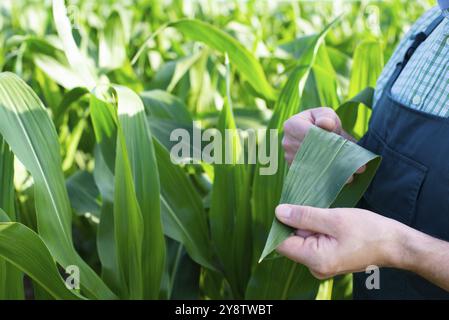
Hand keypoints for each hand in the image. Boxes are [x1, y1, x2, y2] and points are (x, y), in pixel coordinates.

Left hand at [275, 204, 403, 278]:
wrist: (395, 244)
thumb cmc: (368, 231)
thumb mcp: (334, 218)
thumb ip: (304, 216)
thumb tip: (278, 212)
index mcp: (315, 259)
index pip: (281, 243)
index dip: (280, 224)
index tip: (288, 206)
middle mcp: (315, 267)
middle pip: (291, 241)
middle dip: (298, 223)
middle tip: (316, 209)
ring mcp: (321, 265)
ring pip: (303, 239)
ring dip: (309, 224)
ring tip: (326, 215)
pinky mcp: (328, 259)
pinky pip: (313, 241)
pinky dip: (317, 229)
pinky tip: (330, 221)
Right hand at [282, 107, 363, 181]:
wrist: (315, 134)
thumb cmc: (323, 122)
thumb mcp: (327, 114)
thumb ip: (327, 117)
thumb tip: (325, 124)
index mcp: (291, 125)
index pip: (310, 135)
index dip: (328, 142)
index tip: (347, 149)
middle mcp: (287, 142)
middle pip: (312, 152)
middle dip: (335, 159)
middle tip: (357, 168)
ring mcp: (289, 158)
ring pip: (313, 166)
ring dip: (333, 171)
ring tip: (352, 175)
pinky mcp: (295, 170)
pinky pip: (311, 175)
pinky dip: (327, 176)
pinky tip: (341, 178)